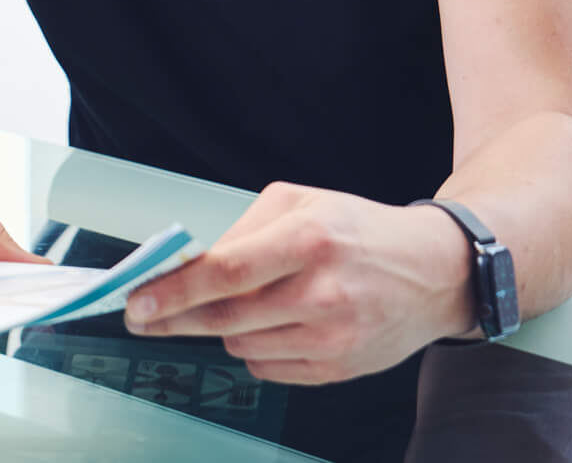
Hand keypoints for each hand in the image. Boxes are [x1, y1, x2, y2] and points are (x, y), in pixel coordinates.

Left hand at [124, 181, 474, 383]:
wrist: (435, 273)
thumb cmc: (360, 230)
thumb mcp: (301, 202)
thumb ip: (241, 230)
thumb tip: (189, 262)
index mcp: (310, 240)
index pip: (225, 273)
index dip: (173, 292)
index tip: (136, 302)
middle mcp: (323, 293)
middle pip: (225, 318)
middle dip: (174, 319)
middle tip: (144, 316)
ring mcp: (334, 338)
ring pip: (240, 346)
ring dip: (225, 328)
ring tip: (248, 303)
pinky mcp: (339, 368)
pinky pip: (268, 369)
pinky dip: (256, 348)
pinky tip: (276, 324)